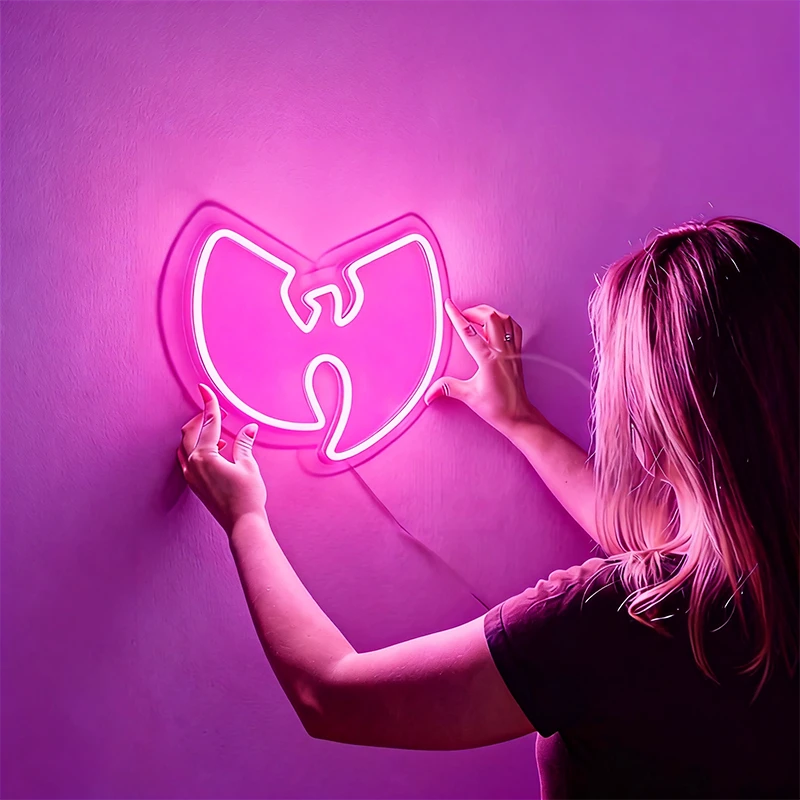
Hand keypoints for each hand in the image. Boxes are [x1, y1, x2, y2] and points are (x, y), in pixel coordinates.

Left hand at [177, 384, 267, 535]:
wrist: (242, 523)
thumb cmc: (247, 497)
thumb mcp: (248, 465)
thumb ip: (244, 444)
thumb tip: (249, 429)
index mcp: (205, 456)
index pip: (208, 423)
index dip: (209, 404)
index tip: (205, 389)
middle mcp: (193, 464)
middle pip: (191, 432)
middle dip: (202, 418)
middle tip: (214, 409)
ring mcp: (192, 475)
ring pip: (187, 445)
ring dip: (199, 433)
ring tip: (216, 428)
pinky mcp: (195, 484)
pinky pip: (189, 458)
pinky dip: (198, 448)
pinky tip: (215, 449)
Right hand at [424, 299, 539, 435]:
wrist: (518, 416)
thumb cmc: (498, 407)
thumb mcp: (469, 397)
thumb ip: (448, 389)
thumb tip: (430, 392)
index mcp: (489, 360)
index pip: (469, 332)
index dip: (457, 316)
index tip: (449, 306)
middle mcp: (503, 352)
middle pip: (491, 318)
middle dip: (475, 311)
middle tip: (463, 313)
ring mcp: (513, 351)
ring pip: (505, 320)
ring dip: (491, 313)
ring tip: (478, 316)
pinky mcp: (518, 354)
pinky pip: (515, 329)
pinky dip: (505, 322)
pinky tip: (497, 325)